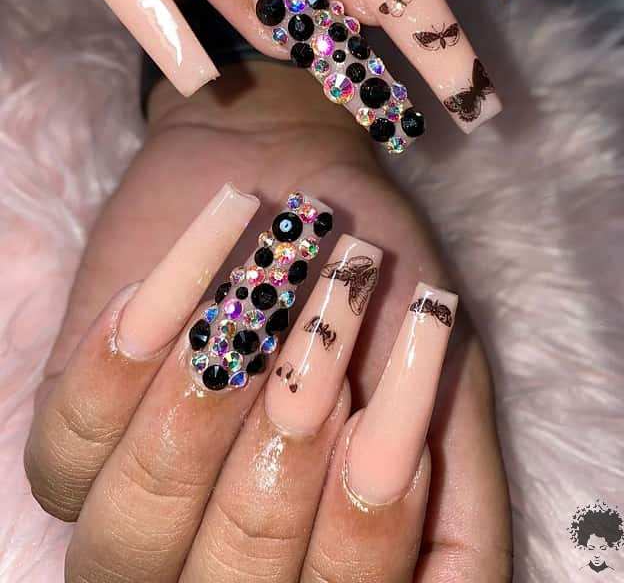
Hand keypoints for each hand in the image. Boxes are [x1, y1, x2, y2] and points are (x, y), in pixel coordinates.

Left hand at [24, 64, 511, 581]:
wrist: (294, 179)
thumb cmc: (379, 284)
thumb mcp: (440, 386)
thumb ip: (458, 503)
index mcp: (325, 563)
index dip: (369, 521)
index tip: (395, 393)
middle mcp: (222, 563)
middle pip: (233, 578)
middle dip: (286, 446)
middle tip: (331, 318)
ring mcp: (135, 512)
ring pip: (131, 531)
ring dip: (204, 401)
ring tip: (256, 296)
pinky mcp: (69, 449)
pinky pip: (65, 453)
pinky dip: (121, 368)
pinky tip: (160, 297)